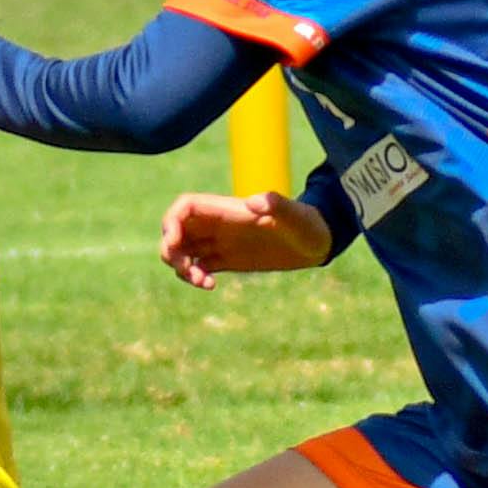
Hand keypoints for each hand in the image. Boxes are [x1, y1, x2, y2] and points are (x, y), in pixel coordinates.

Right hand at [157, 190, 331, 289]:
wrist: (316, 242)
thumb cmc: (307, 224)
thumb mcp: (294, 215)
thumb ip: (277, 205)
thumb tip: (256, 202)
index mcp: (227, 210)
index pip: (185, 208)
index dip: (171, 222)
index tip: (176, 243)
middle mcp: (219, 225)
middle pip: (177, 231)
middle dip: (171, 250)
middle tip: (187, 270)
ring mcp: (221, 242)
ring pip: (184, 251)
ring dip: (182, 267)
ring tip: (203, 282)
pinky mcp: (227, 260)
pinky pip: (199, 266)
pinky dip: (195, 277)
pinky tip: (211, 286)